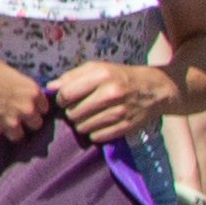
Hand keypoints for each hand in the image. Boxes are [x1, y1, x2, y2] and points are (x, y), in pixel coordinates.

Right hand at [0, 48, 47, 142]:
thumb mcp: (4, 70)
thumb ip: (16, 85)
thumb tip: (15, 91)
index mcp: (31, 92)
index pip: (44, 108)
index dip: (34, 106)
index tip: (25, 105)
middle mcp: (25, 110)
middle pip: (36, 124)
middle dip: (26, 120)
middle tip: (13, 114)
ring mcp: (10, 124)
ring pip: (19, 136)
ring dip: (11, 130)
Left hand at [48, 55, 175, 145]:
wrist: (154, 89)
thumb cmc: (120, 76)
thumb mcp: (98, 68)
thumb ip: (72, 76)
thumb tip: (50, 87)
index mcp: (101, 75)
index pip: (66, 94)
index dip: (61, 99)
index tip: (66, 99)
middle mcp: (110, 93)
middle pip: (72, 113)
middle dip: (72, 112)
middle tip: (80, 107)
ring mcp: (118, 112)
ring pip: (82, 127)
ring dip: (82, 123)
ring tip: (91, 115)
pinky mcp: (124, 127)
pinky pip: (96, 137)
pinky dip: (94, 132)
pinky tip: (101, 123)